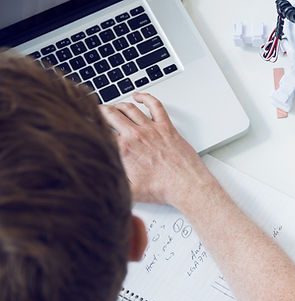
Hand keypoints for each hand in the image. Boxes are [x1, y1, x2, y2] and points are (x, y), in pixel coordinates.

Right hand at [100, 93, 214, 206]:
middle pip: (110, 114)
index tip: (88, 127)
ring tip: (113, 107)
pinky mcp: (167, 127)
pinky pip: (155, 105)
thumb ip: (111, 180)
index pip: (100, 132)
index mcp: (123, 150)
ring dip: (118, 105)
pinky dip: (145, 97)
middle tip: (96, 112)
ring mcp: (151, 129)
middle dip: (100, 111)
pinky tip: (138, 96)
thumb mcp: (129, 191)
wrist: (187, 187)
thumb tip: (97, 179)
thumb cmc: (162, 189)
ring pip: (129, 108)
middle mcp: (135, 135)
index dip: (92, 128)